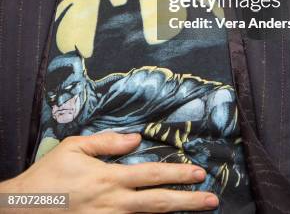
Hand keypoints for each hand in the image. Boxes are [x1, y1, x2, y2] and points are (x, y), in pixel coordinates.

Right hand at [0, 132, 218, 212]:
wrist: (22, 210)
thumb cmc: (49, 177)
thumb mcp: (75, 147)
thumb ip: (108, 141)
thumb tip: (136, 138)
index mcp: (109, 178)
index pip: (152, 174)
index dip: (178, 174)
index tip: (199, 173)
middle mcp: (113, 204)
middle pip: (158, 203)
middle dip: (188, 202)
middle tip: (211, 200)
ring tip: (197, 211)